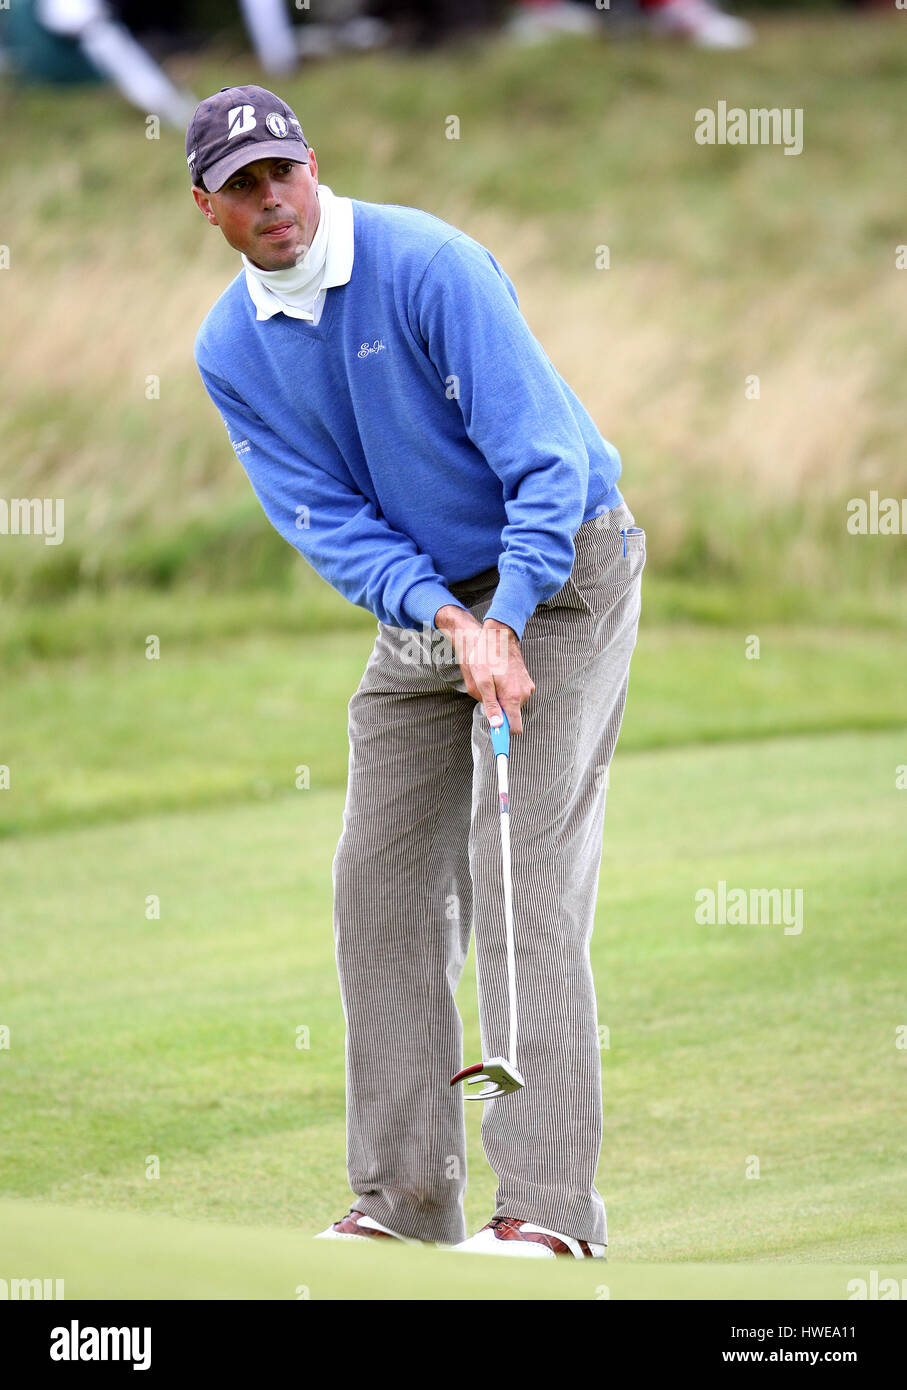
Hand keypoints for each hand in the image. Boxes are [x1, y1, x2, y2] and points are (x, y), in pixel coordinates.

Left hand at [434, 607, 535, 732]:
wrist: (498, 634)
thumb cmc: (485, 656)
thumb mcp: (481, 681)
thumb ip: (490, 705)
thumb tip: (497, 726)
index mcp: (513, 696)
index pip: (515, 727)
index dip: (504, 734)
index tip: (497, 739)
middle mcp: (524, 693)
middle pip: (511, 715)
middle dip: (498, 709)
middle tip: (486, 692)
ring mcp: (527, 686)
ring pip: (512, 703)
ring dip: (500, 698)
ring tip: (492, 680)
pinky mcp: (526, 680)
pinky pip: (515, 693)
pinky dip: (506, 690)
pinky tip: (498, 676)